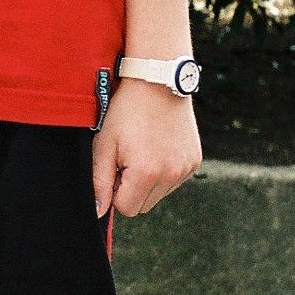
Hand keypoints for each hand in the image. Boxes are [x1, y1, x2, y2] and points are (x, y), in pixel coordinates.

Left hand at [92, 81, 201, 217]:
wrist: (157, 83)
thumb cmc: (126, 112)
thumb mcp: (104, 145)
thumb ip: (99, 182)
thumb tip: (99, 212)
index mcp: (146, 173)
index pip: (126, 209)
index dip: (115, 191)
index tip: (115, 167)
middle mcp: (171, 175)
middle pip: (144, 206)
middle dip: (131, 189)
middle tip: (127, 158)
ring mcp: (186, 168)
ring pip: (159, 195)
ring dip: (148, 182)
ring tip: (142, 150)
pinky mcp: (195, 161)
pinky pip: (174, 181)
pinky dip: (164, 172)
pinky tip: (157, 148)